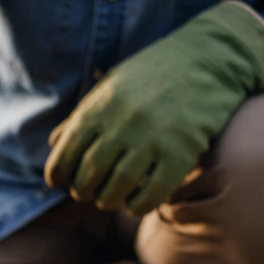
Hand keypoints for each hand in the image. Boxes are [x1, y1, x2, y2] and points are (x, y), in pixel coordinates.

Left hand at [45, 1, 263, 215]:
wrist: (210, 57)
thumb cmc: (154, 72)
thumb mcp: (111, 85)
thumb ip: (83, 115)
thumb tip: (54, 144)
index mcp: (101, 106)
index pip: (66, 152)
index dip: (56, 173)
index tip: (58, 181)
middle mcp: (123, 123)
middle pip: (89, 174)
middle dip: (81, 190)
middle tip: (85, 192)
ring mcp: (153, 139)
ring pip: (117, 187)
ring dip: (106, 200)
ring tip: (107, 199)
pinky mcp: (181, 153)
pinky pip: (153, 193)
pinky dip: (138, 206)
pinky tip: (134, 205)